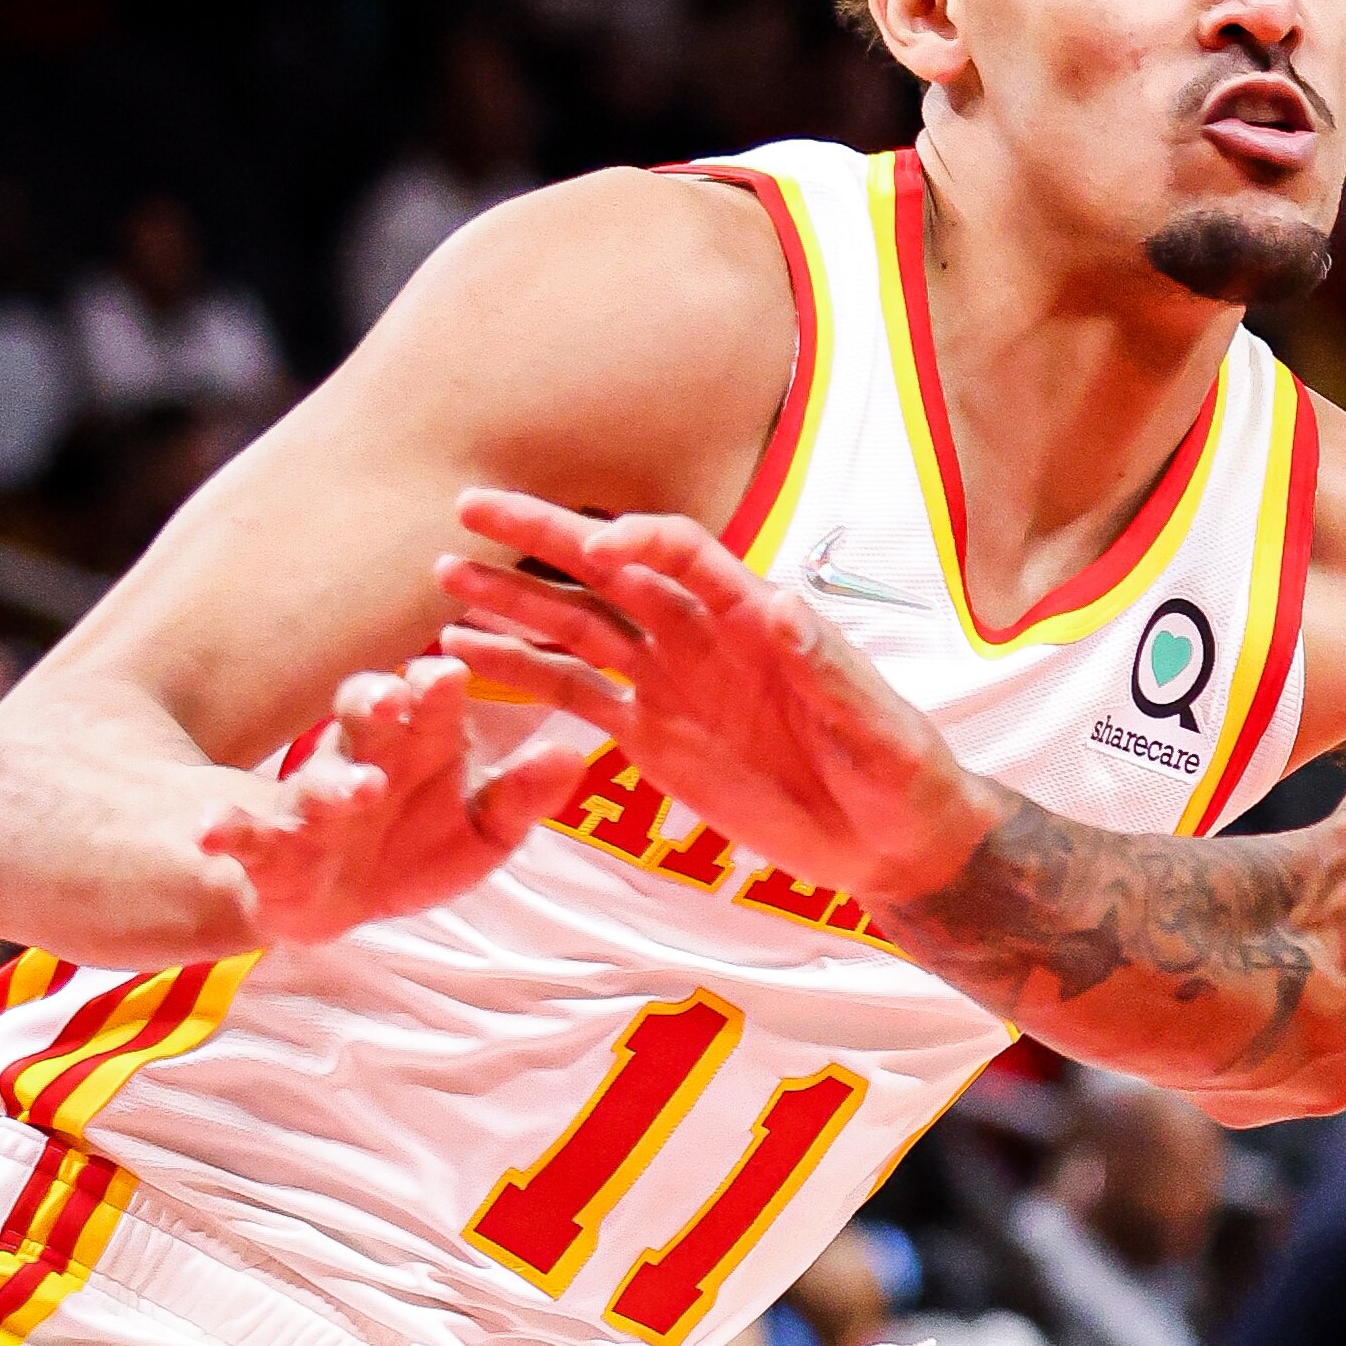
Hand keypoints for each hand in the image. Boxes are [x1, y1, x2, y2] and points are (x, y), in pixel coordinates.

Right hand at [194, 660, 589, 948]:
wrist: (333, 896)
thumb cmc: (414, 844)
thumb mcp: (482, 830)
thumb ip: (521, 797)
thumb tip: (575, 756)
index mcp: (417, 744)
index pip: (429, 703)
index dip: (437, 688)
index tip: (450, 671)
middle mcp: (361, 758)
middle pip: (364, 719)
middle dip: (376, 703)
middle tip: (396, 697)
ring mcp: (312, 802)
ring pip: (318, 781)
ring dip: (333, 781)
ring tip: (356, 787)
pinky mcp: (268, 849)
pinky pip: (243, 835)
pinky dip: (225, 830)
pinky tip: (209, 830)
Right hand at [434, 491, 999, 906]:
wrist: (888, 839)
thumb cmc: (897, 773)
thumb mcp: (875, 726)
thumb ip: (827, 669)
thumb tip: (783, 609)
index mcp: (755, 616)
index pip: (684, 554)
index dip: (640, 543)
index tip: (598, 551)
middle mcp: (701, 635)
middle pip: (611, 571)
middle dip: (543, 537)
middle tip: (470, 506)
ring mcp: (670, 682)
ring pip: (579, 626)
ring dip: (515, 601)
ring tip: (447, 576)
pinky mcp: (650, 736)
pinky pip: (576, 696)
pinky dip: (522, 674)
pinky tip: (464, 654)